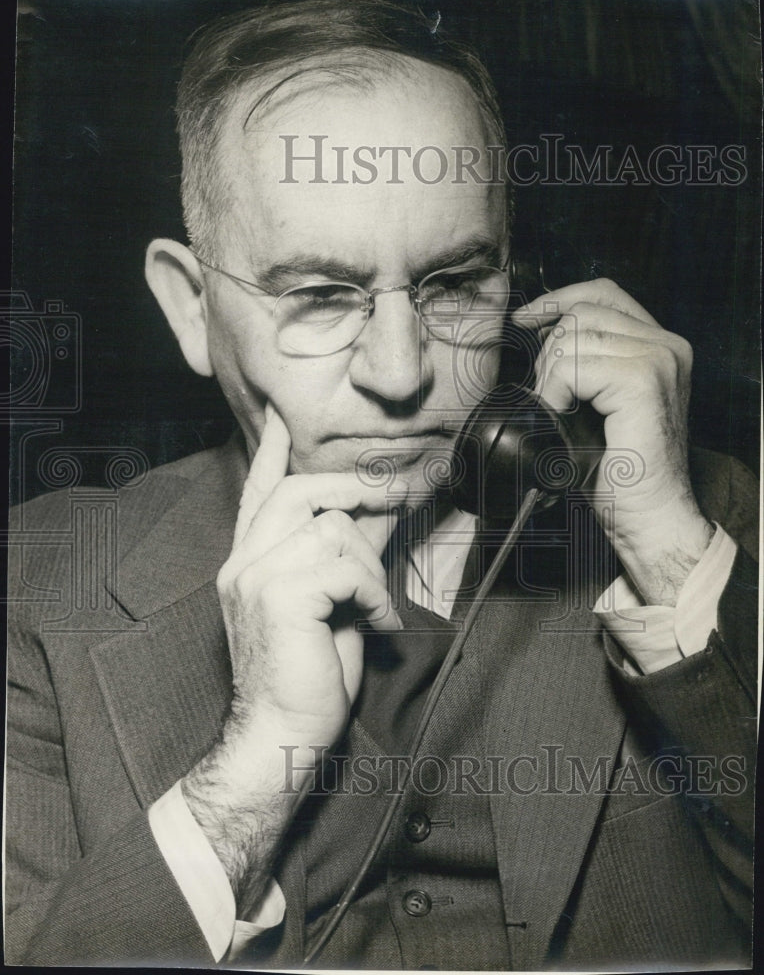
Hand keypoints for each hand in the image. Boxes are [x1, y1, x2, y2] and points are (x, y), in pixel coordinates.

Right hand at [182, 402, 404, 908]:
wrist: (281, 736)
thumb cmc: (308, 674)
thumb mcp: (331, 603)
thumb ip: (343, 555)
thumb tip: (376, 512)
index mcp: (250, 560)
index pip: (259, 490)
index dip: (274, 450)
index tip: (284, 415)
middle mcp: (243, 561)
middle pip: (301, 491)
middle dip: (356, 489)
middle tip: (397, 498)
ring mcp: (254, 576)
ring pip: (333, 527)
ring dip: (372, 566)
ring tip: (376, 607)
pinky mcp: (277, 596)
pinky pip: (344, 566)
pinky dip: (374, 594)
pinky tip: (377, 626)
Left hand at [513, 279, 712, 603]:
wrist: (648, 517)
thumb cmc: (618, 472)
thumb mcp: (594, 405)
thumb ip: (581, 363)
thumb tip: (538, 328)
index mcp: (659, 346)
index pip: (603, 294)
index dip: (558, 300)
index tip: (525, 319)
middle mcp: (667, 345)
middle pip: (582, 312)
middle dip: (549, 352)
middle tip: (550, 398)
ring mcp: (659, 359)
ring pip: (572, 338)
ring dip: (550, 378)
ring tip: (561, 414)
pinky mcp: (643, 380)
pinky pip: (573, 366)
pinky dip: (555, 392)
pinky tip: (563, 419)